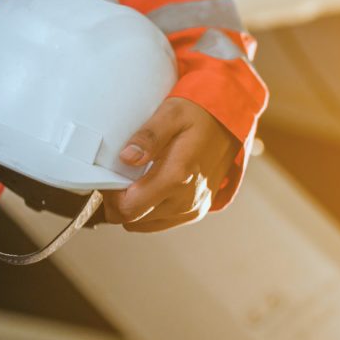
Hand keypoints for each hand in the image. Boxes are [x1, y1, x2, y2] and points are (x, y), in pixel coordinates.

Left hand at [102, 97, 238, 231]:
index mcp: (178, 176)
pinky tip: (152, 187)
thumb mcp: (171, 114)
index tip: (109, 178)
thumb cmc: (200, 114)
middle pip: (133, 221)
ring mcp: (193, 208)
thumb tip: (126, 157)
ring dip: (135, 208)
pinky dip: (150, 210)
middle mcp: (187, 199)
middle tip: (120, 177)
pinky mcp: (197, 211)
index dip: (110, 198)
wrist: (230, 121)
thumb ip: (148, 137)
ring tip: (136, 181)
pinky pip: (161, 222)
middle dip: (120, 202)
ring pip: (145, 225)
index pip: (129, 209)